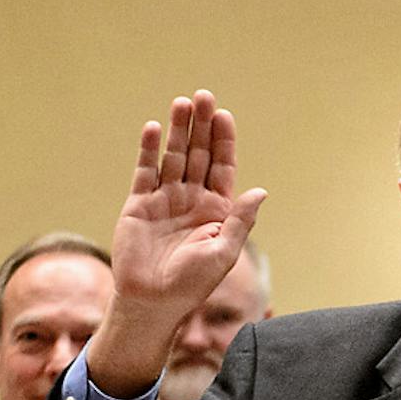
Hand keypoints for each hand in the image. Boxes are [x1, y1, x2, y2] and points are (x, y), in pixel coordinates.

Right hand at [88, 92, 267, 392]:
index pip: (222, 167)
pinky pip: (145, 171)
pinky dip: (149, 150)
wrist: (153, 302)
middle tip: (203, 97)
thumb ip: (240, 221)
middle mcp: (191, 200)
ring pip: (172, 157)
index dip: (223, 141)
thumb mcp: (224, 253)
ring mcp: (165, 200)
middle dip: (201, 127)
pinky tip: (154, 128)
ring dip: (177, 130)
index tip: (223, 116)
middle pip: (198, 154)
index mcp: (216, 211)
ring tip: (181, 103)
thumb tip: (260, 192)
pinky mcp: (139, 204)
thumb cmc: (192, 284)